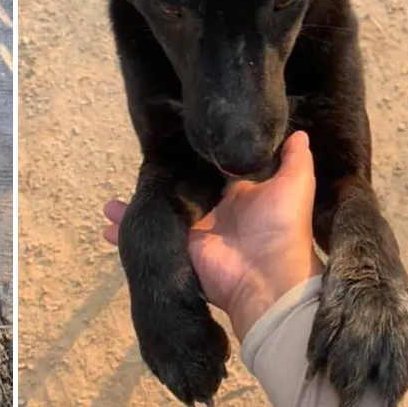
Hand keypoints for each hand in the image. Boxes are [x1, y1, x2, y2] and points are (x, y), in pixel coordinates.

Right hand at [104, 131, 323, 339]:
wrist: (266, 277)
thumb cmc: (281, 226)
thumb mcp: (296, 185)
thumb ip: (294, 159)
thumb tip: (300, 131)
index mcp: (239, 194)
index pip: (211, 170)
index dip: (193, 157)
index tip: (173, 138)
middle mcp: (213, 210)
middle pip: (178, 192)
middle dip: (158, 181)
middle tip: (137, 164)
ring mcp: (192, 230)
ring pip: (158, 214)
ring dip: (134, 209)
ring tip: (108, 203)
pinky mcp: (178, 246)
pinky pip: (149, 237)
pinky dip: (127, 233)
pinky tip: (107, 225)